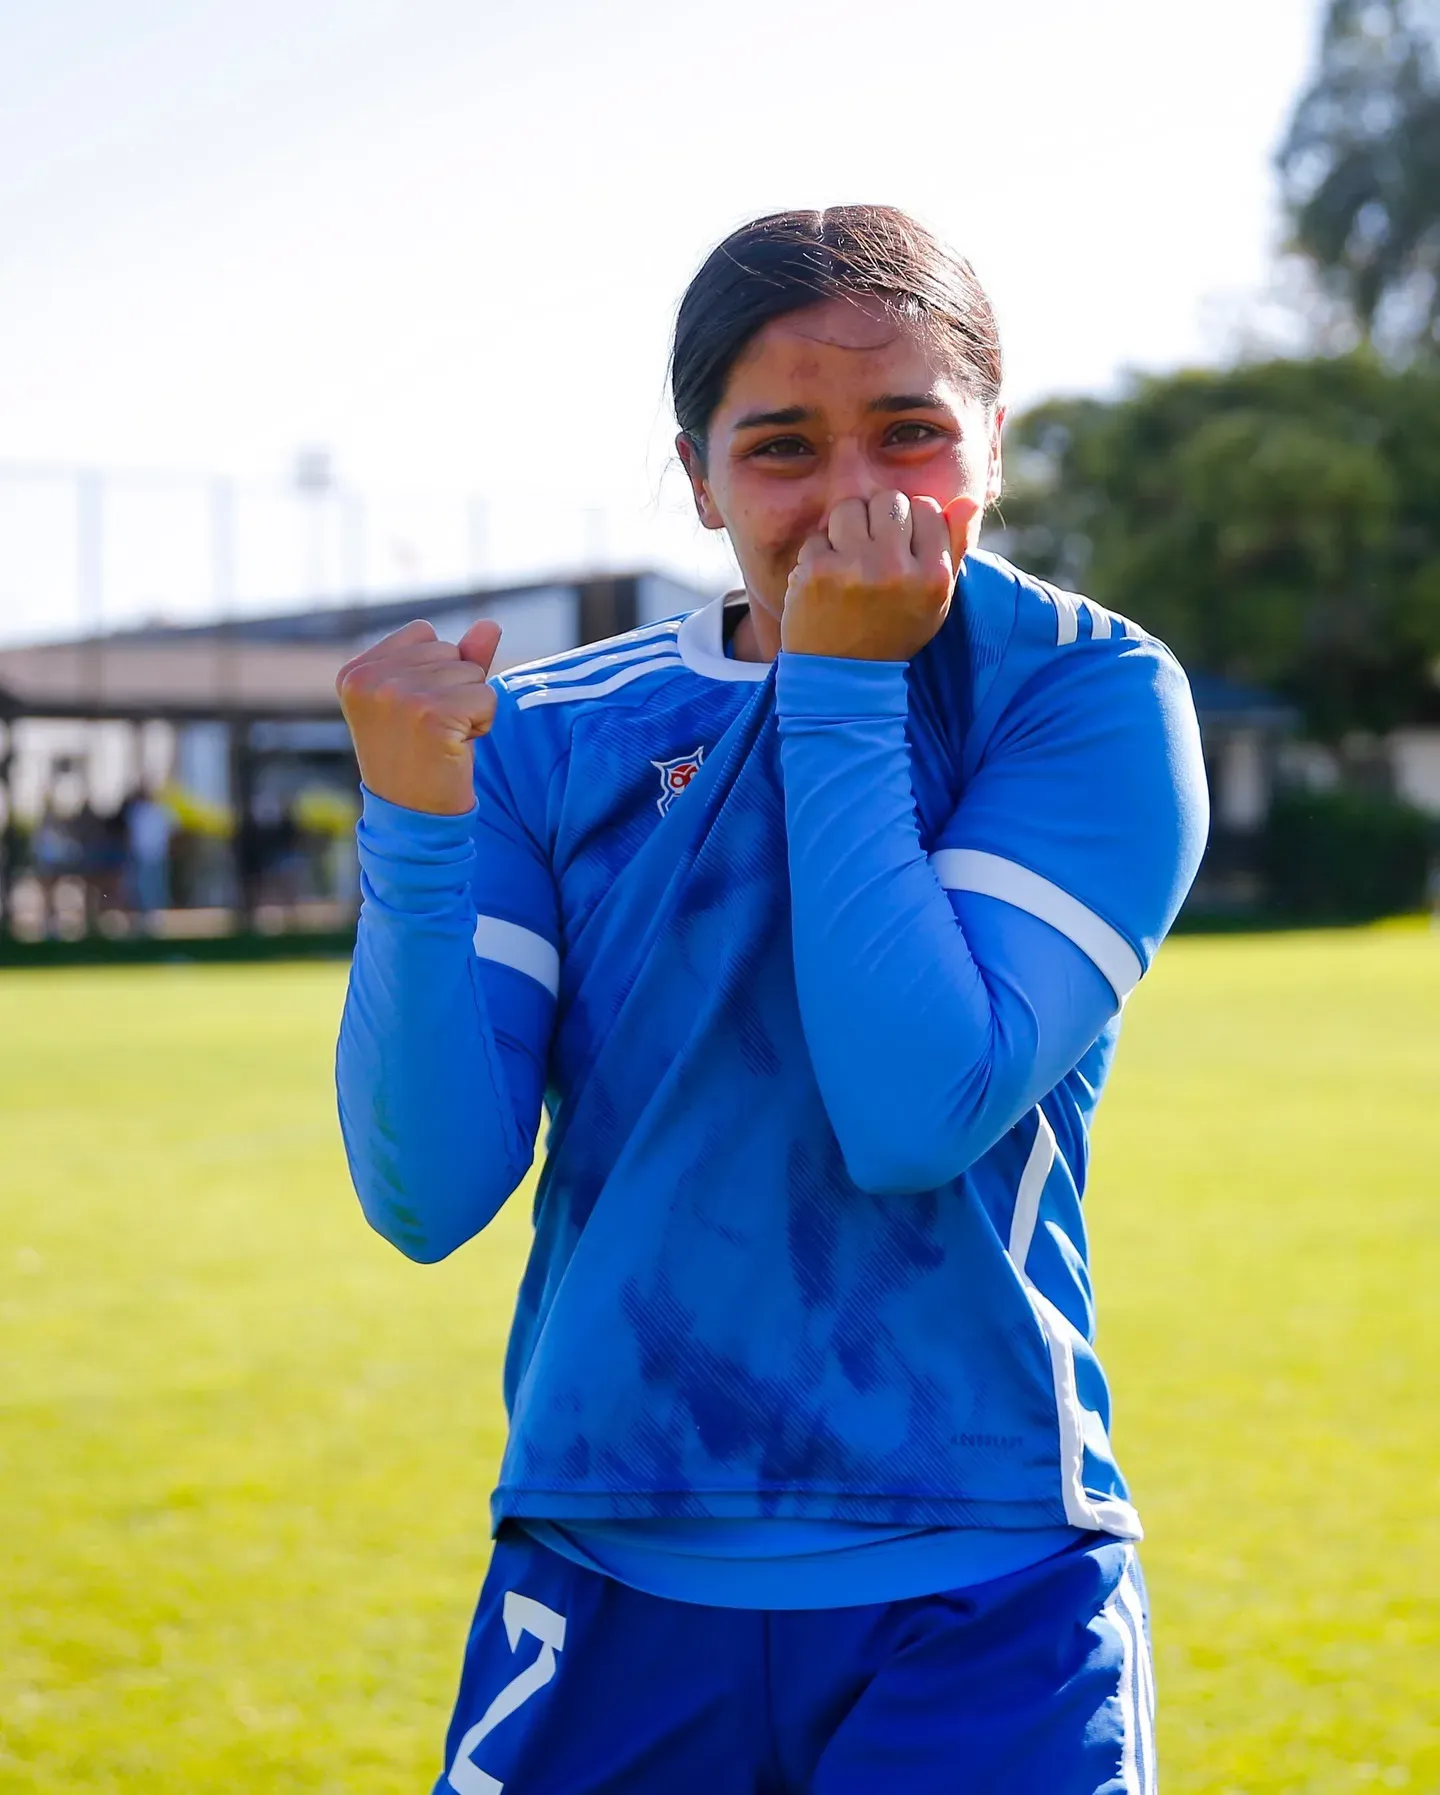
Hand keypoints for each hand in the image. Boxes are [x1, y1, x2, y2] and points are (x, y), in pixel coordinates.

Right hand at [336, 618, 501, 814]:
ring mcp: (398, 694)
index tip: (415, 715)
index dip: (435, 673)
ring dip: (469, 708)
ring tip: (441, 740)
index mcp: (355, 671)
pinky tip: (455, 748)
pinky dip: (483, 723)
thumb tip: (491, 625)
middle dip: (454, 690)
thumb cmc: (419, 759)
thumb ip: (457, 659)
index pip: (424, 634)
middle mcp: (369, 678)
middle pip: (450, 651)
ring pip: (471, 672)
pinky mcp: (431, 713)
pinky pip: (487, 696)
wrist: (412, 818)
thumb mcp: (427, 701)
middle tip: (429, 733)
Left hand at [780, 492, 980, 661]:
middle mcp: (897, 569)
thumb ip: (954, 548)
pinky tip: (827, 580)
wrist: (842, 677)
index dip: (912, 522)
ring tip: (849, 559)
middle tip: (873, 551)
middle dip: (879, 519)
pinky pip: (819, 535)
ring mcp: (854, 568)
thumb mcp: (935, 600)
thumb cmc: (894, 631)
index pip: (927, 507)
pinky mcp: (817, 570)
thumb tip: (968, 500)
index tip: (903, 546)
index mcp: (933, 576)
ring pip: (851, 507)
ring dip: (847, 528)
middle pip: (890, 501)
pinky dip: (820, 553)